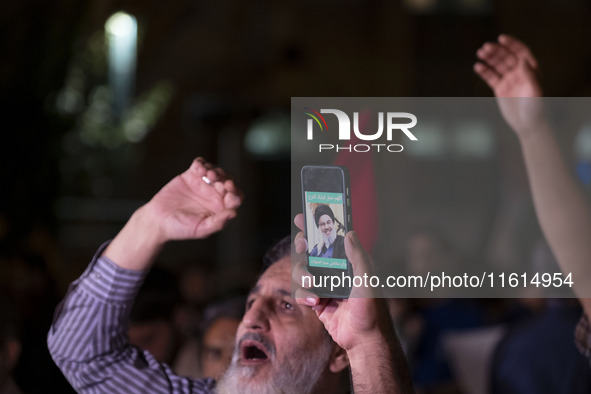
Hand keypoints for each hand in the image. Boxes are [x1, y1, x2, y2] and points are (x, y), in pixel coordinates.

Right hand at [146, 157, 242, 242]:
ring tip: (205, 173)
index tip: (228, 187)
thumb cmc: (180, 229)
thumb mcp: (200, 229)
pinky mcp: (191, 176)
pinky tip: (197, 168)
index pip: (236, 197)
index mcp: (221, 208)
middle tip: (214, 178)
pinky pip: (200, 165)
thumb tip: (234, 213)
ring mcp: (203, 184)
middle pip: (228, 180)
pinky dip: (201, 163)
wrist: (157, 221)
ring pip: (216, 171)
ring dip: (214, 169)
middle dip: (224, 177)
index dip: (235, 190)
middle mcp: (215, 195)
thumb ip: (218, 222)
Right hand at [292, 214, 391, 352]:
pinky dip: (305, 295)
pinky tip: (315, 302)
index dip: (317, 226)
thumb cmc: (372, 310)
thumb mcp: (368, 280)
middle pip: (312, 251)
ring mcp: (325, 285)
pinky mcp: (317, 302)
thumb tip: (349, 232)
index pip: (331, 238)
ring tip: (313, 287)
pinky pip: (302, 292)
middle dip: (303, 246)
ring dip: (304, 276)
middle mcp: (335, 271)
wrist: (364, 340)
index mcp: (349, 262)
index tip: (304, 216)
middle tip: (302, 245)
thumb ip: (358, 257)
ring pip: (303, 271)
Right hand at [474, 34, 544, 135]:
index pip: (520, 51)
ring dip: (489, 58)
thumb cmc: (536, 108)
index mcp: (531, 69)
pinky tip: (477, 66)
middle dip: (496, 50)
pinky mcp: (500, 88)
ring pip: (498, 65)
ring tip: (480, 53)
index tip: (501, 38)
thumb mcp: (536, 91)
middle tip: (485, 47)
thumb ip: (530, 75)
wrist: (528, 124)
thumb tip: (522, 60)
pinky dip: (484, 71)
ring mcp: (509, 79)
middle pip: (507, 56)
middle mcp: (520, 72)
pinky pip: (491, 77)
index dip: (511, 44)